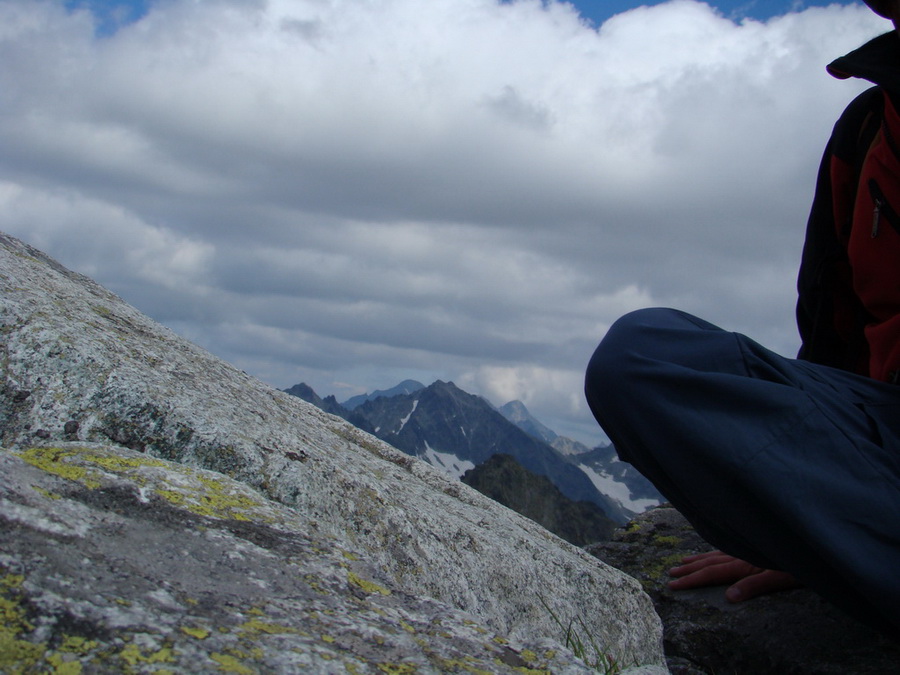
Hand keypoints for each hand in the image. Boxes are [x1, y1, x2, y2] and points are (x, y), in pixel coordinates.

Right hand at [667, 550, 799, 601]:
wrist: (813, 542)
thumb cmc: (801, 564)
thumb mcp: (780, 578)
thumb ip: (754, 586)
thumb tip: (728, 597)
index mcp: (744, 563)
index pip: (712, 572)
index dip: (692, 579)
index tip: (673, 584)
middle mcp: (742, 553)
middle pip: (710, 562)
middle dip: (690, 568)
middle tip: (670, 572)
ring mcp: (747, 547)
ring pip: (716, 553)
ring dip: (699, 559)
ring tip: (683, 560)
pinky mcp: (755, 544)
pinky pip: (727, 548)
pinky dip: (715, 551)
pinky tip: (713, 552)